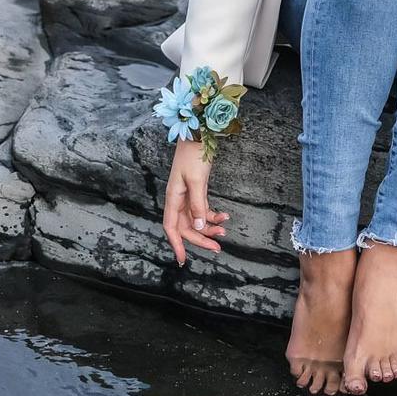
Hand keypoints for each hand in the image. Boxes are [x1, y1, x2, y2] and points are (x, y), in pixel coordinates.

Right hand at [162, 139, 229, 265]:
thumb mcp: (196, 181)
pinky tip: (224, 216)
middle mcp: (178, 200)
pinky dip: (213, 215)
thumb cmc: (194, 155)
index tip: (182, 260)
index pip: (171, 227)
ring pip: (196, 220)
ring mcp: (187, 196)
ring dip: (210, 227)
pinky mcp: (197, 191)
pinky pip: (203, 210)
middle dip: (201, 238)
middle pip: (186, 227)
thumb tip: (198, 226)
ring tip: (224, 231)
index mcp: (173, 198)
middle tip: (217, 248)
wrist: (198, 135)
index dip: (176, 245)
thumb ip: (198, 205)